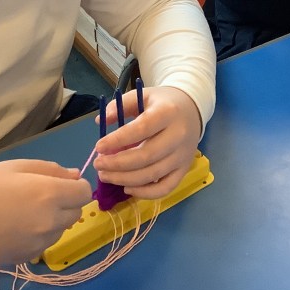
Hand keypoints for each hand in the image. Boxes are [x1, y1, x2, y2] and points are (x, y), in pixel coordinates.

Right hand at [0, 159, 91, 263]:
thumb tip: (73, 175)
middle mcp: (51, 220)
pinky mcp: (30, 256)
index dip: (76, 185)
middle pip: (76, 211)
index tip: (61, 183)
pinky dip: (41, 233)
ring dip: (54, 218)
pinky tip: (19, 226)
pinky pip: (47, 241)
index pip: (83, 192)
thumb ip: (49, 169)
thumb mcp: (15, 166)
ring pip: (63, 227)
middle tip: (41, 195)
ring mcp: (41, 241)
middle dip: (66, 201)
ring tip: (26, 211)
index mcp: (49, 194)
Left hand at [92, 86, 201, 200]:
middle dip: (118, 164)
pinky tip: (127, 187)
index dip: (118, 140)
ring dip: (125, 179)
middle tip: (98, 164)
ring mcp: (183, 155)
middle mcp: (179, 135)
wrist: (191, 110)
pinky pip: (165, 188)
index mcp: (168, 112)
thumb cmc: (162, 103)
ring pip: (153, 174)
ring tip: (106, 176)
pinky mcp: (184, 169)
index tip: (99, 147)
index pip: (141, 129)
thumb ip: (121, 105)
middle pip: (146, 156)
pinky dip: (145, 193)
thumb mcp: (142, 95)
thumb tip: (101, 121)